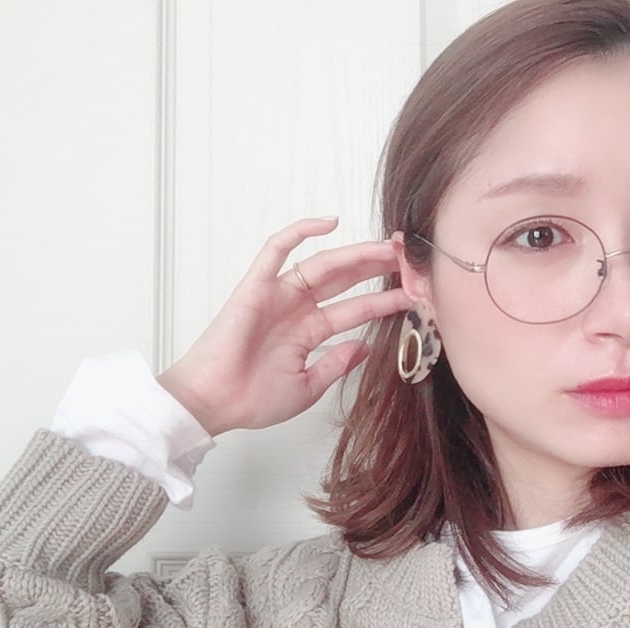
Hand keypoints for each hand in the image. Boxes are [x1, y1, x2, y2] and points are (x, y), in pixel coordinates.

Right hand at [156, 217, 409, 436]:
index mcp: (308, 332)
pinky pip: (276, 250)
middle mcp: (296, 309)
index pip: (354, 309)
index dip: (383, 300)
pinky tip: (328, 222)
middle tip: (409, 258)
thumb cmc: (252, 400)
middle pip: (344, 280)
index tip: (414, 294)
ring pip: (322, 264)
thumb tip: (364, 348)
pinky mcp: (256, 286)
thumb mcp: (307, 387)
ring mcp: (277, 295)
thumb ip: (335, 364)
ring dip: (354, 254)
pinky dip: (299, 232)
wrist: (214, 403)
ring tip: (387, 246)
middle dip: (376, 268)